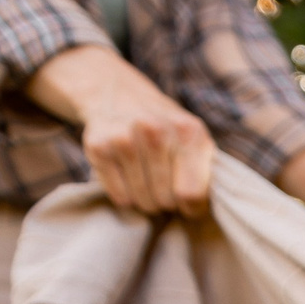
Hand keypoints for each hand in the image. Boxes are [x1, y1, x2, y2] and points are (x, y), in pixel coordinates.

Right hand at [26, 45, 214, 215]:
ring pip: (142, 201)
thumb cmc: (166, 127)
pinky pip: (120, 197)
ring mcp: (124, 139)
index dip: (192, 208)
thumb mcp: (195, 138)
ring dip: (146, 201)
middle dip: (167, 203)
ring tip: (148, 182)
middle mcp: (155, 132)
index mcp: (188, 132)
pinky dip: (126, 196)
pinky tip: (128, 177)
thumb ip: (206, 171)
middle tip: (164, 189)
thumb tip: (200, 209)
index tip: (188, 204)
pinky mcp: (98, 147)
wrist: (119, 94)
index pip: (192, 194)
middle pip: (166, 200)